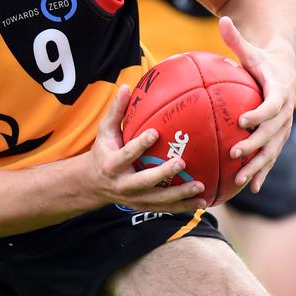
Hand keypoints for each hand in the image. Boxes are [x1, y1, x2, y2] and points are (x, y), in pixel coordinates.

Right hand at [89, 85, 206, 211]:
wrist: (93, 183)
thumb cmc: (103, 150)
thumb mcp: (105, 132)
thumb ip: (116, 112)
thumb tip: (126, 87)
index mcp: (112, 164)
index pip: (126, 155)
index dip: (139, 145)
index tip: (155, 132)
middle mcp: (122, 184)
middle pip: (143, 181)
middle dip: (162, 174)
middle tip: (181, 162)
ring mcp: (133, 199)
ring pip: (157, 199)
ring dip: (179, 195)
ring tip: (200, 186)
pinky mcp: (143, 207)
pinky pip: (165, 208)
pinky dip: (183, 206)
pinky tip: (203, 200)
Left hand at [219, 16, 295, 192]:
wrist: (284, 69)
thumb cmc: (261, 59)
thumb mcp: (250, 49)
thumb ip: (236, 39)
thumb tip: (223, 19)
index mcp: (278, 90)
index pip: (272, 104)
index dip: (260, 114)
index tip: (243, 121)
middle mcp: (284, 112)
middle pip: (272, 132)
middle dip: (254, 144)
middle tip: (234, 153)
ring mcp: (282, 127)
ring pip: (272, 149)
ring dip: (257, 165)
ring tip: (240, 179)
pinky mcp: (277, 137)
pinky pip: (270, 157)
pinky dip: (261, 172)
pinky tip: (249, 188)